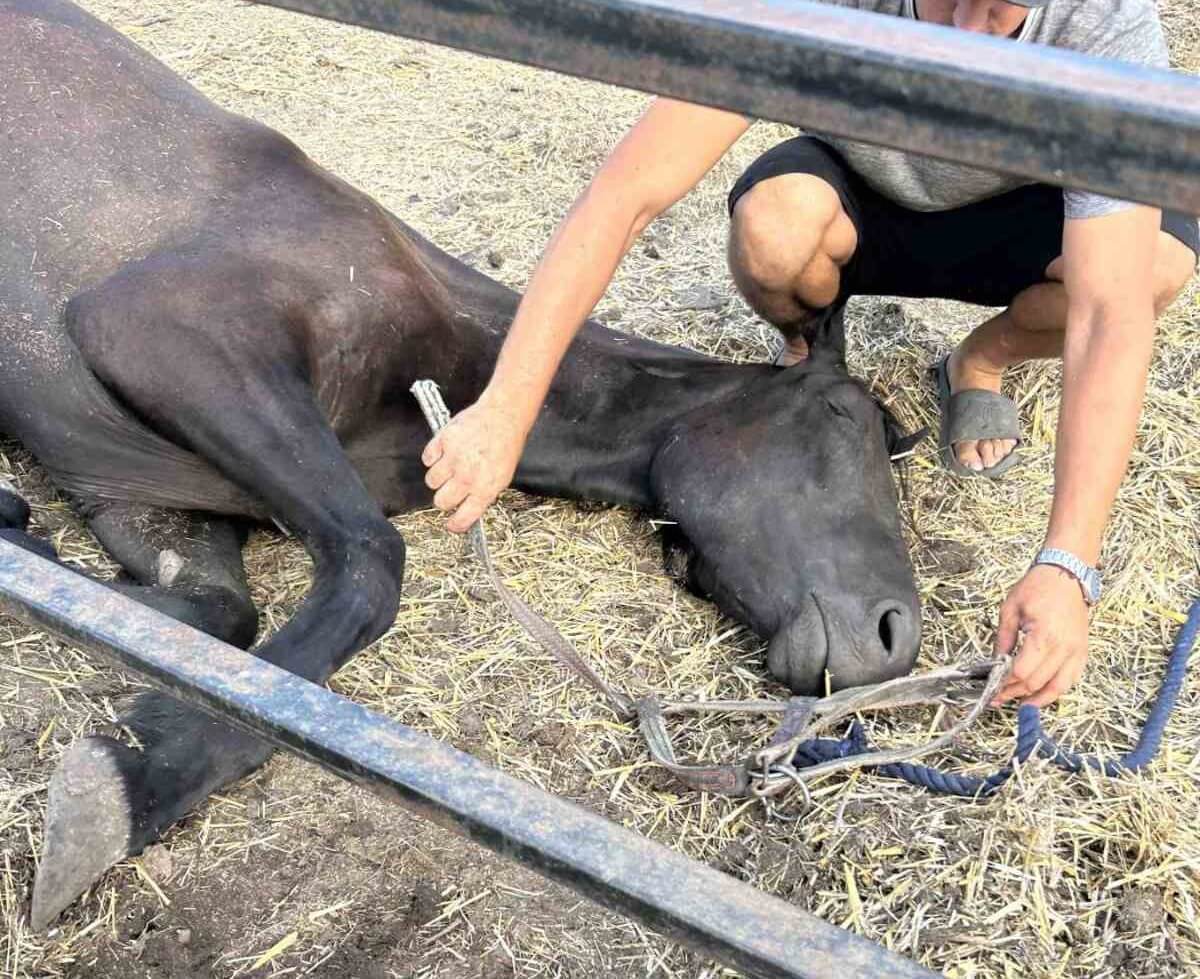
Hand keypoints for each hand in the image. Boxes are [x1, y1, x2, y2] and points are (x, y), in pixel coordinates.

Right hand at [421, 397, 526, 533]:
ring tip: (449, 468)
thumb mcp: (503, 476)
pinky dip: (433, 457)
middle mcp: (467, 476)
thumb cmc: (506, 445)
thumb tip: (468, 508)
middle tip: (450, 491)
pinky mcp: (443, 441)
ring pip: (431, 481)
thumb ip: (484, 493)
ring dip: (438, 478)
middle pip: (441, 501)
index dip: (455, 525)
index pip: (463, 517)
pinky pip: (427, 458)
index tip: (451, 525)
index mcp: (485, 488)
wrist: (504, 415)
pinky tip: (444, 453)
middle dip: (444, 500)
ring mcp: (453, 458)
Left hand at [993, 564, 1089, 707]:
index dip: (1005, 684)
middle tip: (999, 697)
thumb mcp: (1010, 608)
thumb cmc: (1038, 586)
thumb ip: (1003, 638)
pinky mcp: (1082, 651)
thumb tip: (995, 662)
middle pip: (1037, 682)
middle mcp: (1064, 647)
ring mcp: (1076, 651)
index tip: (992, 689)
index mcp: (1044, 636)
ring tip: (1020, 704)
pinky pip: (1071, 679)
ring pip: (1058, 687)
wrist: (1067, 574)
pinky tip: (1042, 694)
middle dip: (1015, 693)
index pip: (1022, 672)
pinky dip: (1056, 690)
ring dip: (1038, 699)